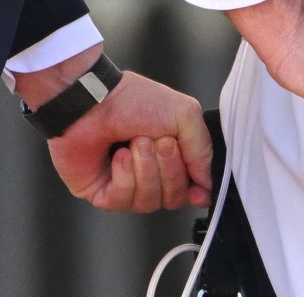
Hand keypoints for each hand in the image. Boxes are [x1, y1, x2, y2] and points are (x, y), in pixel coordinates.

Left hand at [44, 71, 212, 212]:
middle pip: (175, 198)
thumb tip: (209, 185)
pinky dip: (124, 176)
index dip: (198, 193)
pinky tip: (118, 156)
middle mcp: (153, 174)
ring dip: (147, 170)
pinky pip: (123, 201)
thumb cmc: (136, 101)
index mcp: (175, 156)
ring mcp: (128, 186)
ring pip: (150, 202)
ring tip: (135, 144)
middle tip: (160, 142)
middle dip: (170, 170)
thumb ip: (203, 151)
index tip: (198, 191)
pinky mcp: (102, 194)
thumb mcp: (185, 115)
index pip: (193, 188)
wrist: (94, 101)